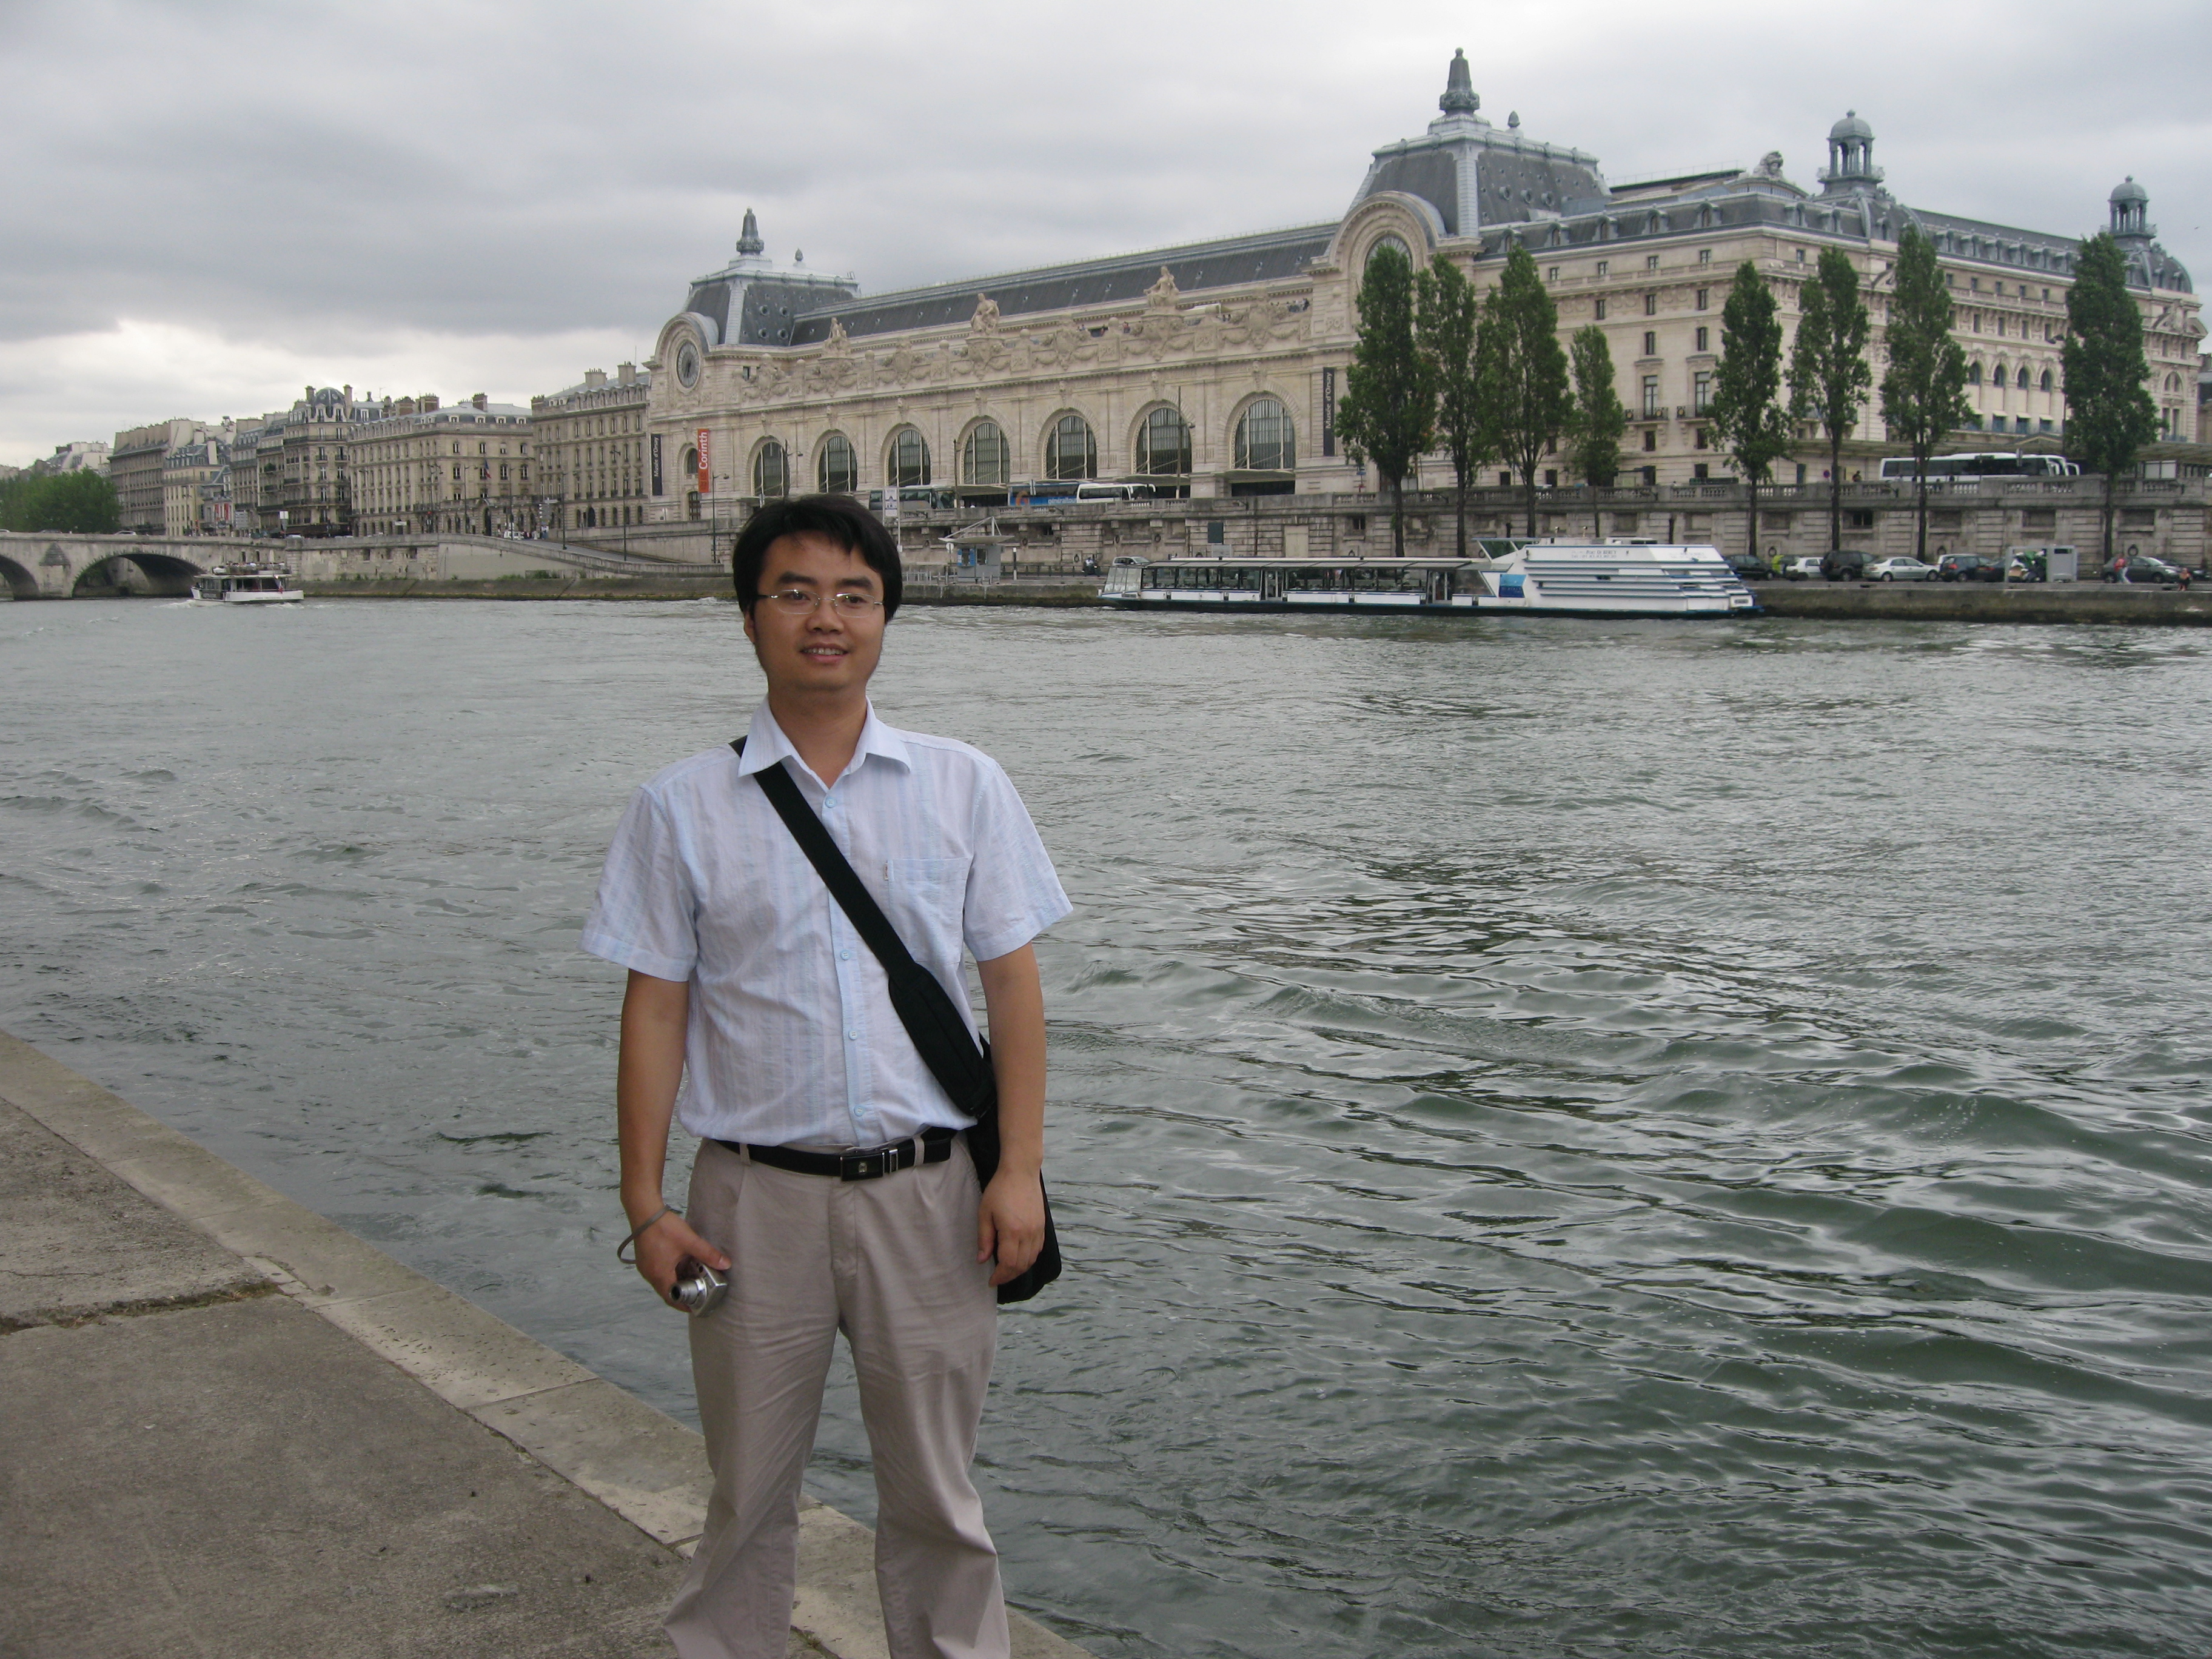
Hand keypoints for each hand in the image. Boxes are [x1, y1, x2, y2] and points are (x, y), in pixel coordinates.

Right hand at [628, 1209, 730, 1309]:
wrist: (644, 1210)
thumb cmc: (663, 1227)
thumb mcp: (689, 1241)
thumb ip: (707, 1254)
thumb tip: (725, 1264)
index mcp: (659, 1275)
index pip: (672, 1298)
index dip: (685, 1304)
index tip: (697, 1305)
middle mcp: (650, 1274)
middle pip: (667, 1291)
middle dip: (683, 1293)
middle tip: (698, 1292)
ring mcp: (646, 1267)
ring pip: (663, 1282)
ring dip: (677, 1281)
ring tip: (693, 1278)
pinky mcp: (645, 1259)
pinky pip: (659, 1273)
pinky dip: (670, 1273)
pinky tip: (681, 1264)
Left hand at [976, 1167, 1044, 1286]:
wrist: (1021, 1172)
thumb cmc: (1000, 1189)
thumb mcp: (985, 1213)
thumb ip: (984, 1238)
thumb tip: (983, 1260)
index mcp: (1012, 1231)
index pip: (1008, 1264)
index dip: (999, 1276)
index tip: (991, 1281)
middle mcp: (1028, 1234)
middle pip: (1021, 1266)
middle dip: (1008, 1276)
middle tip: (997, 1278)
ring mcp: (1037, 1230)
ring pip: (1031, 1260)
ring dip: (1019, 1269)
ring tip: (1007, 1270)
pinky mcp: (1042, 1226)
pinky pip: (1037, 1250)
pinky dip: (1029, 1259)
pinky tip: (1019, 1257)